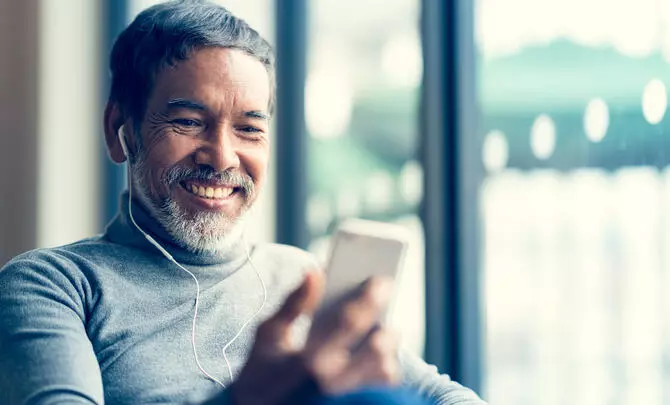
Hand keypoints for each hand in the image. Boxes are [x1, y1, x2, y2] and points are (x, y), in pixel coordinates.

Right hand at [230, 271, 399, 404]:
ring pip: (384, 371)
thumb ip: (294, 302)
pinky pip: (379, 385)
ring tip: (383, 334)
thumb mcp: (268, 333)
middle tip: (389, 316)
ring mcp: (342, 397)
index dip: (369, 299)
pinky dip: (384, 368)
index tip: (382, 282)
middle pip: (376, 350)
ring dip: (389, 349)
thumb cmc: (263, 366)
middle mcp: (330, 381)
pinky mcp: (349, 403)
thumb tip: (314, 271)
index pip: (348, 323)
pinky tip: (378, 355)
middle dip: (387, 328)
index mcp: (309, 358)